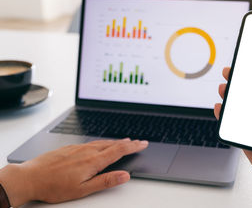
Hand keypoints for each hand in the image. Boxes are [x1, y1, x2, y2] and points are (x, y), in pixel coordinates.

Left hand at [0, 138, 147, 206]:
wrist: (30, 177)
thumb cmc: (54, 186)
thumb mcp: (83, 189)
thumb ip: (105, 181)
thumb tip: (125, 175)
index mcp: (93, 161)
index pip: (119, 150)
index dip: (133, 146)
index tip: (143, 143)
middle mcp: (87, 151)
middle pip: (113, 144)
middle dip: (128, 142)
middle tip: (138, 141)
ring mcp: (77, 148)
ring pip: (102, 142)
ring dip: (115, 141)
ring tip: (124, 141)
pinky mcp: (69, 147)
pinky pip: (91, 142)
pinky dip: (102, 142)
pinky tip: (100, 144)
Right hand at [214, 65, 251, 207]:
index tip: (248, 62)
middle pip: (248, 92)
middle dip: (237, 81)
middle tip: (231, 72)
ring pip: (237, 105)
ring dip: (228, 95)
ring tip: (224, 88)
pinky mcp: (245, 134)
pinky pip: (231, 122)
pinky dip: (223, 114)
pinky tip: (220, 107)